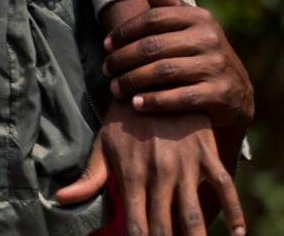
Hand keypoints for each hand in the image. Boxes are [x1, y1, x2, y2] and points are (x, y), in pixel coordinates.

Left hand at [55, 101, 244, 235]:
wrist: (151, 80)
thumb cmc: (124, 119)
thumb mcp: (104, 145)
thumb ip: (89, 178)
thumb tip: (61, 200)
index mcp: (132, 175)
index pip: (136, 224)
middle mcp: (160, 174)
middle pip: (166, 226)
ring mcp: (186, 165)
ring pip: (194, 213)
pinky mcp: (208, 154)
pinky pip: (225, 188)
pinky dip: (235, 212)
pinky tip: (238, 234)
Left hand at [104, 0, 252, 129]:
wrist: (237, 95)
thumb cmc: (201, 56)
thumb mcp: (191, 29)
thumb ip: (172, 9)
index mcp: (200, 19)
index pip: (152, 19)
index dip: (124, 32)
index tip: (106, 45)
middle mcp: (210, 39)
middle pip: (152, 47)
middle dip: (122, 59)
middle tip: (106, 70)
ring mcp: (217, 67)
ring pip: (162, 72)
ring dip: (132, 81)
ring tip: (115, 89)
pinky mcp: (220, 94)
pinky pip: (180, 97)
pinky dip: (154, 101)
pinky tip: (136, 104)